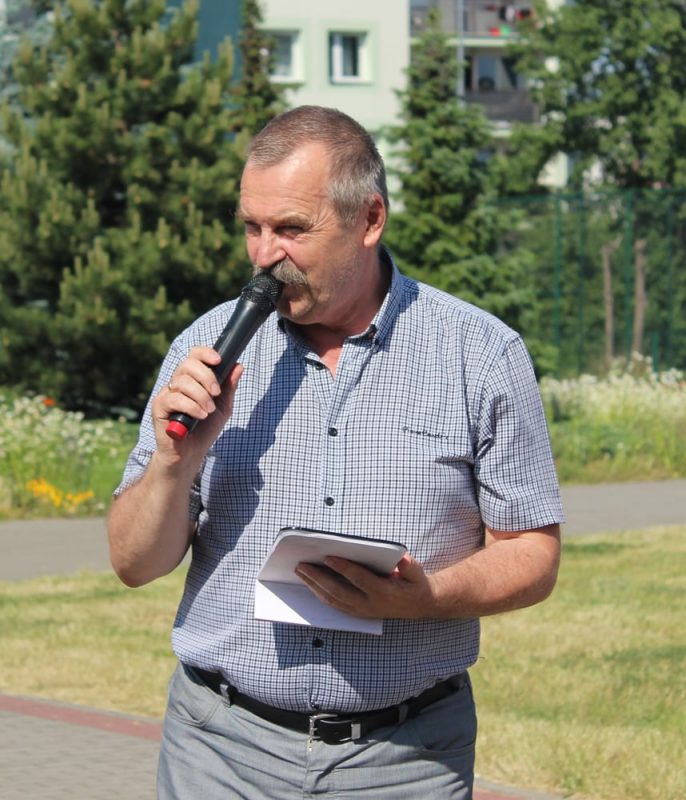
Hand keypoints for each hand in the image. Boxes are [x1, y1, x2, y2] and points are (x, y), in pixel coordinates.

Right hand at [151, 346, 243, 465]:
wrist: (191, 453)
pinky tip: (200, 416)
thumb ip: (229, 387)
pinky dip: (191, 406)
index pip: (194, 355)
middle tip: (216, 393)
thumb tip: (239, 366)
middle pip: (188, 364)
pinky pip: (174, 398)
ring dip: (201, 396)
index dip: (205, 353)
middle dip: (206, 377)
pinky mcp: (159, 407)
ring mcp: (166, 394)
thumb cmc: (205, 429)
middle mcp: (177, 383)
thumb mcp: (223, 407)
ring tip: (208, 411)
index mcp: (192, 379)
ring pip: (182, 382)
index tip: (218, 360)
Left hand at [294, 554, 438, 619]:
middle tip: (302, 565)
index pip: (359, 578)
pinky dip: (320, 594)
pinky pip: (334, 604)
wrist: (418, 605)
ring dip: (314, 586)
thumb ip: (410, 566)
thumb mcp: (417, 573)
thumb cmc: (414, 584)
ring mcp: (362, 611)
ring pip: (333, 600)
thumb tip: (402, 559)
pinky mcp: (357, 613)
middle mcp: (369, 604)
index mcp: (383, 592)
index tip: (328, 556)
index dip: (343, 567)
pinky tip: (310, 583)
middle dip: (318, 578)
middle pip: (339, 591)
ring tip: (300, 572)